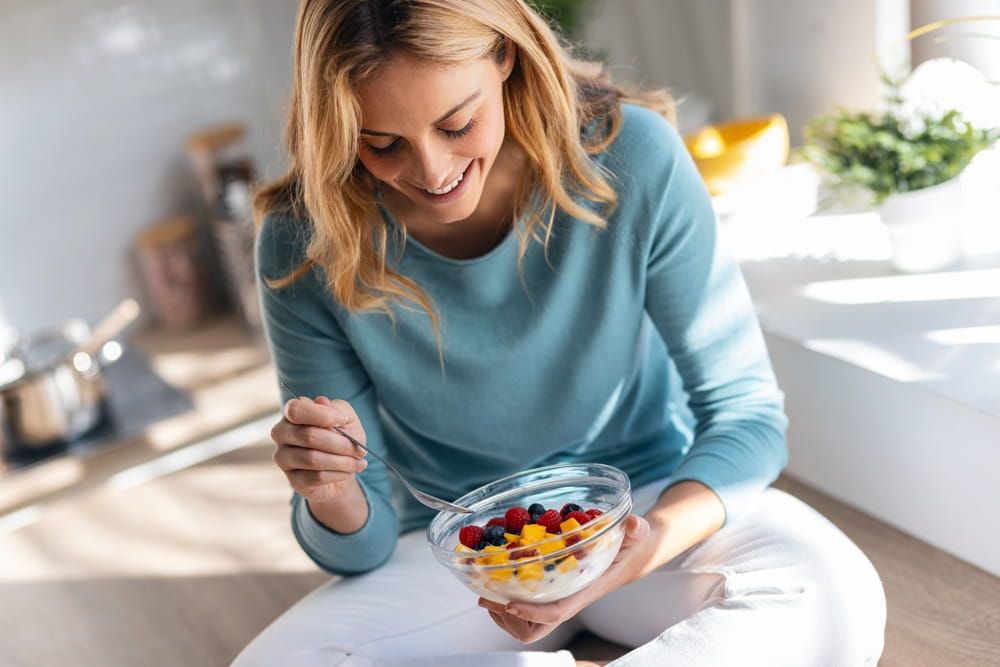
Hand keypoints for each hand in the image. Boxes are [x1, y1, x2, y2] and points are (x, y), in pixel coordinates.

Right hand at [270, 395, 368, 503]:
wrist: (343, 468)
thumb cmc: (342, 438)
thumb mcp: (347, 420)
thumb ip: (337, 409)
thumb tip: (321, 402)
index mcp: (293, 412)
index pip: (297, 409)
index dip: (322, 415)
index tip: (344, 420)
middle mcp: (281, 433)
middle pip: (308, 436)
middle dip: (340, 444)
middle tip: (360, 449)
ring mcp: (283, 458)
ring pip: (312, 459)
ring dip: (342, 461)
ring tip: (359, 461)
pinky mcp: (293, 479)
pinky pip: (316, 477)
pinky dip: (338, 474)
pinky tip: (349, 472)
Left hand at [478, 514, 651, 643]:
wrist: (630, 556)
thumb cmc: (630, 547)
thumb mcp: (636, 536)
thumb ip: (637, 531)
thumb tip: (635, 526)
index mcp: (584, 590)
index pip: (556, 612)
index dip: (531, 612)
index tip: (509, 604)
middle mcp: (568, 599)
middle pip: (534, 628)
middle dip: (508, 618)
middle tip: (487, 597)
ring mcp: (557, 597)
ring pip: (525, 623)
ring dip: (502, 611)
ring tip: (486, 591)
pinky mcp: (550, 591)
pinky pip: (524, 606)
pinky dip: (507, 596)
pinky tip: (498, 579)